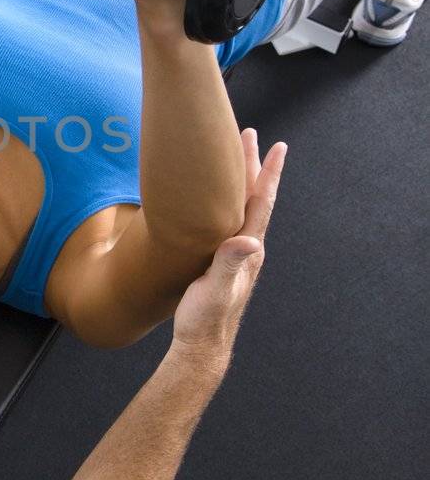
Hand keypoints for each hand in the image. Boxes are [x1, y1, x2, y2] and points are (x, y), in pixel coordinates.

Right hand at [171, 129, 286, 360]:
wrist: (201, 345)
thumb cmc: (205, 319)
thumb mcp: (215, 290)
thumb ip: (231, 264)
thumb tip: (251, 242)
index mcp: (247, 249)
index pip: (261, 203)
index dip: (268, 173)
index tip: (277, 146)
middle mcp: (247, 247)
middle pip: (253, 198)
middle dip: (252, 165)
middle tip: (249, 134)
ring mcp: (236, 254)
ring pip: (242, 207)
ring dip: (241, 179)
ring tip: (235, 157)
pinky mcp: (223, 260)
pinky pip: (230, 220)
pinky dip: (228, 200)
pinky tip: (218, 199)